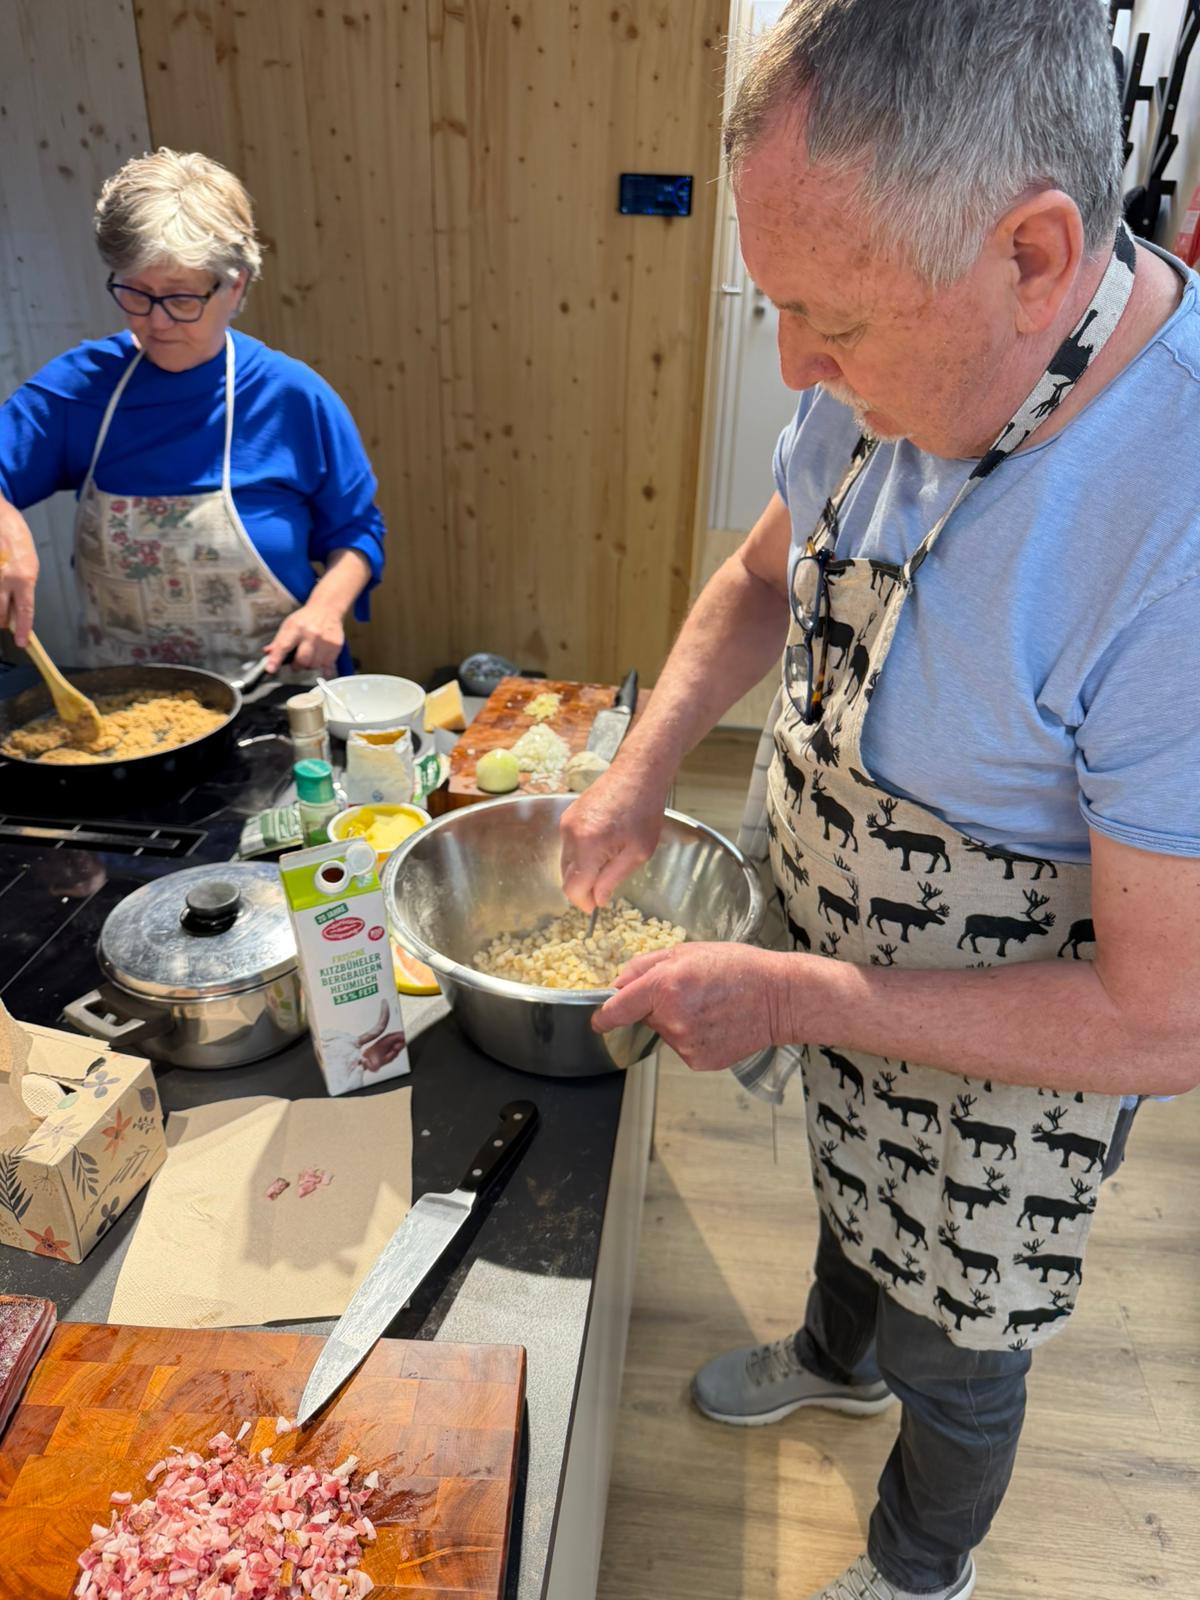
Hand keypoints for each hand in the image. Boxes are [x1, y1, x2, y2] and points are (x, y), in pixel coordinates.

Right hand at [0, 505, 38, 648]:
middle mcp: (4, 580)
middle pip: (0, 614)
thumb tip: (17, 609)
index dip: (23, 630)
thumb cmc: (15, 536)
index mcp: (24, 578)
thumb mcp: (29, 563)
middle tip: (3, 622)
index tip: (22, 643)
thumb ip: (24, 587)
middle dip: (1, 622)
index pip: (24, 612)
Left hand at [263, 602, 343, 674]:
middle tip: (297, 661)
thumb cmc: (306, 619)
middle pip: (302, 660)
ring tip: (310, 656)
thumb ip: (278, 642)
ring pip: (314, 665)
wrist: (326, 610)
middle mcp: (311, 634)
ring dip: (310, 665)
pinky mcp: (336, 646)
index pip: (283, 646)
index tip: (271, 669)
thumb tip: (268, 654)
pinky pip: (327, 666)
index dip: (276, 659)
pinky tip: (320, 658)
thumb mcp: (288, 626)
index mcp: (295, 628)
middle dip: (297, 665)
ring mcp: (325, 640)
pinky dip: (322, 666)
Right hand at [560, 761, 670, 912]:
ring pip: (567, 861)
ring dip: (583, 870)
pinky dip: (582, 854)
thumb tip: (597, 900)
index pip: (573, 888)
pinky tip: (603, 845)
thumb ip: (613, 879)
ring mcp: (566, 823)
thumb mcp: (637, 853)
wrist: (638, 773)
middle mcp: (570, 834)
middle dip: (584, 887)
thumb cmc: (644, 811)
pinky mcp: (568, 815)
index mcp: (588, 845)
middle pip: (566, 876)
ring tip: (609, 859)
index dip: (584, 902)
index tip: (596, 907)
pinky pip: (569, 845)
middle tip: (606, 886)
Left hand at [593, 943, 798, 1071]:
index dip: (604, 1015)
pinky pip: (682, 1047)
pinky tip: (716, 1023)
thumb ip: (646, 966)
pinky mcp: (698, 1060)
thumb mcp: (689, 951)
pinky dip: (693, 1036)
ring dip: (677, 1021)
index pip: (617, 1009)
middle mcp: (671, 1018)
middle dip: (658, 1005)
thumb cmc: (739, 968)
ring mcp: (685, 1044)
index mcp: (665, 985)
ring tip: (710, 1006)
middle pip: (645, 1016)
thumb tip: (618, 983)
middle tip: (692, 991)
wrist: (779, 998)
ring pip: (665, 1032)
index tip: (598, 1019)